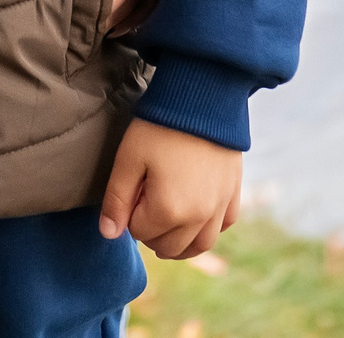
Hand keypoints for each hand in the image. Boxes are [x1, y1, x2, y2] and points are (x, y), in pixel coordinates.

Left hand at [97, 119, 242, 260]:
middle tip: (145, 202)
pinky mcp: (234, 193)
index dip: (130, 214)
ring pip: (199, 245)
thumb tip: (109, 233)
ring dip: (180, 242)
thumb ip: (116, 200)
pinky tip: (196, 214)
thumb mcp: (129, 159)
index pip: (139, 232)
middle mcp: (198, 217)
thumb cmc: (160, 127)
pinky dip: (208, 228)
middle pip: (168, 246)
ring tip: (166, 223)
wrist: (203, 98)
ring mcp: (220, 207)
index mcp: (169, 210)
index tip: (133, 189)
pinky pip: (223, 226)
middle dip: (152, 231)